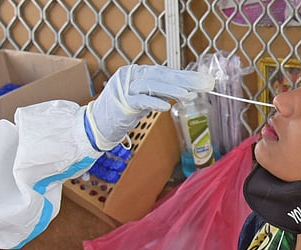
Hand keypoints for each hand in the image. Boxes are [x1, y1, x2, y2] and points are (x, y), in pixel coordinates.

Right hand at [85, 64, 214, 150]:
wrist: (96, 126)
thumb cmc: (121, 114)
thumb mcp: (144, 100)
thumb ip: (160, 93)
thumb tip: (186, 90)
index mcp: (138, 73)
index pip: (165, 73)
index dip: (185, 76)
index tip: (203, 80)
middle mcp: (131, 75)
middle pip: (162, 76)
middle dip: (185, 81)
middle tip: (204, 84)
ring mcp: (125, 87)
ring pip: (153, 85)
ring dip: (173, 90)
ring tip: (190, 95)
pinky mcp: (121, 102)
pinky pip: (141, 100)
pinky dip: (154, 102)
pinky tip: (167, 106)